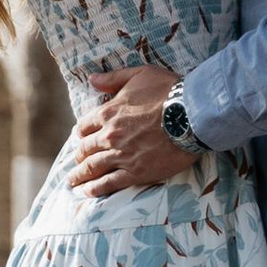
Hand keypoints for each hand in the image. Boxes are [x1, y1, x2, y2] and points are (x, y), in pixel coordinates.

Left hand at [72, 64, 197, 196]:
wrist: (193, 114)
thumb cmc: (169, 91)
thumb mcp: (140, 74)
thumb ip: (113, 79)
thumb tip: (92, 79)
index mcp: (108, 113)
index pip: (84, 126)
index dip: (80, 133)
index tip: (79, 139)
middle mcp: (110, 136)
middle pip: (85, 149)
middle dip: (78, 157)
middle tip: (75, 164)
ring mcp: (122, 155)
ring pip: (93, 168)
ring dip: (80, 176)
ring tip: (73, 182)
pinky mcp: (136, 172)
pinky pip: (109, 183)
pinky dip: (95, 189)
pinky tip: (87, 192)